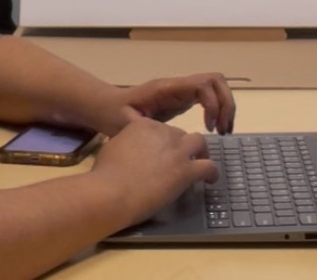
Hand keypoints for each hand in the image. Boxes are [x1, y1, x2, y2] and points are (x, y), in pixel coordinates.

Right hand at [90, 118, 217, 227]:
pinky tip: (210, 180)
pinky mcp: (186, 170)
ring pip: (199, 142)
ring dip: (201, 152)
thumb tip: (128, 152)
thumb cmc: (104, 174)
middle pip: (180, 134)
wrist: (111, 191)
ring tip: (200, 163)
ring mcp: (177, 151)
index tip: (159, 154)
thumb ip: (126, 145)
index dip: (161, 142)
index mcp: (143, 125)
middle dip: (180, 147)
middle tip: (177, 162)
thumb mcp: (113, 148)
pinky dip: (211, 172)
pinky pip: (208, 166)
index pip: (160, 129)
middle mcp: (163, 132)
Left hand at [114, 73, 235, 134]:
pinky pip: (208, 97)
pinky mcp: (182, 98)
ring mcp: (181, 90)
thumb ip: (148, 129)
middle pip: (215, 80)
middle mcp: (177, 85)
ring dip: (225, 106)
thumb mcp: (127, 124)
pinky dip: (217, 110)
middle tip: (223, 130)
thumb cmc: (114, 115)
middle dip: (225, 103)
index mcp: (165, 89)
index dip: (212, 103)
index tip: (209, 128)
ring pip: (215, 86)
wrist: (107, 108)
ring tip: (223, 130)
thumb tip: (171, 136)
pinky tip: (214, 129)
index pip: (201, 85)